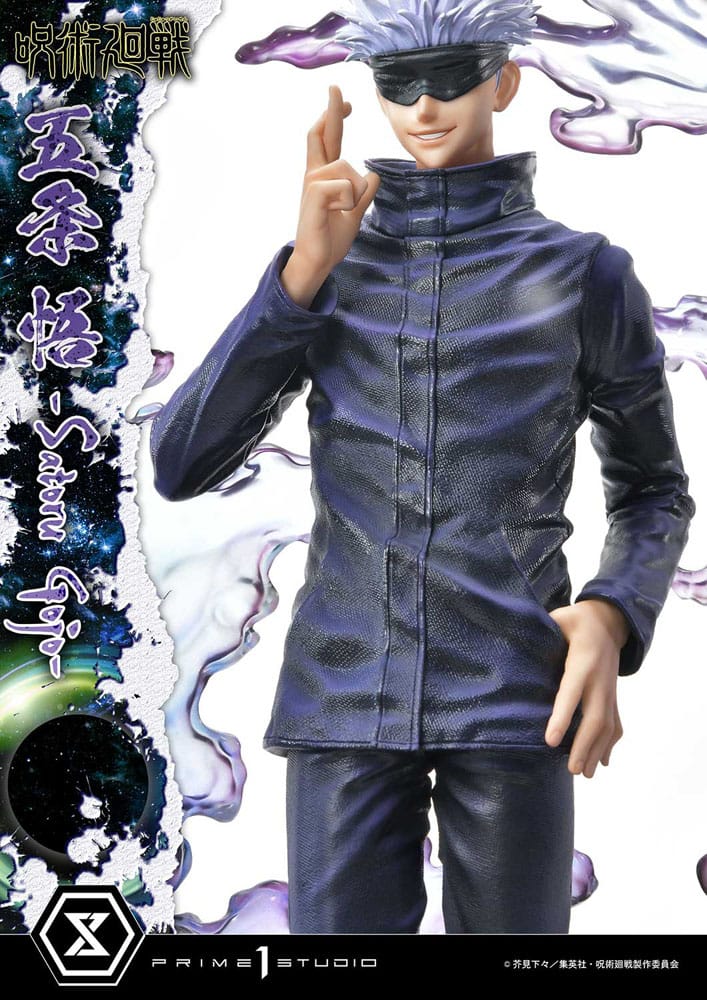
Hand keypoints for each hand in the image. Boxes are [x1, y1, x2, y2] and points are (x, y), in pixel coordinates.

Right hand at [281, 85, 380, 307]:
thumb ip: (363, 195)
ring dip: (356, 191)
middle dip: (331, 111)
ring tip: (345, 211)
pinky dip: (348, 200)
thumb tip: (373, 176)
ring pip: (347, 169)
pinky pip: (342, 186)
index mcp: (323, 177)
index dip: (334, 119)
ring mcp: (312, 185)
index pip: (326, 140)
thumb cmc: (330, 238)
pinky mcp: (314, 198)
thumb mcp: (353, 214)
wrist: (316, 262)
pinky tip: (338, 213)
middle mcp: (314, 176)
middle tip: (336, 87)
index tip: (347, 103)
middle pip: (321, 135)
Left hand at [544, 598, 630, 777]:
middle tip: (573, 770)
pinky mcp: (614, 695)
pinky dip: (611, 744)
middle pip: (595, 717)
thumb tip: (510, 641)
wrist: (608, 621)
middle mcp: (600, 678)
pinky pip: (616, 722)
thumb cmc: (575, 621)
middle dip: (584, 744)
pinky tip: (603, 762)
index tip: (551, 740)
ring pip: (608, 724)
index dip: (562, 716)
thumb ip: (539, 631)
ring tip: (586, 774)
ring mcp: (610, 689)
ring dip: (597, 750)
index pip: (571, 691)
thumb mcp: (558, 618)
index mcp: (583, 660)